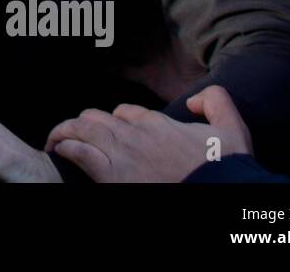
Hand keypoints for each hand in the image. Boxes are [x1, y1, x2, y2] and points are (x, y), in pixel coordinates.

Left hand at [46, 85, 252, 182]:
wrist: (222, 191)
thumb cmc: (227, 168)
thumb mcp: (233, 128)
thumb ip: (217, 102)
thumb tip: (192, 99)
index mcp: (158, 123)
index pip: (127, 113)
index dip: (119, 120)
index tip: (114, 130)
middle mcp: (136, 134)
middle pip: (99, 118)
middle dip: (86, 123)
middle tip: (76, 133)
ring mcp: (122, 153)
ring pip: (83, 130)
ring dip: (66, 131)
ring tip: (56, 139)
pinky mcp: (111, 174)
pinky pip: (79, 153)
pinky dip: (66, 148)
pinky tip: (59, 150)